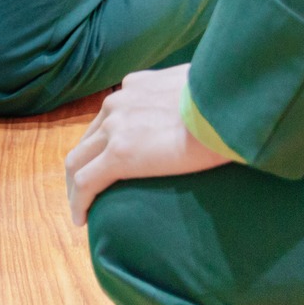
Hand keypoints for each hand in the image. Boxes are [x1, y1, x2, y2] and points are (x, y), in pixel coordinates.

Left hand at [65, 64, 228, 226]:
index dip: (105, 142)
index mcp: (136, 87)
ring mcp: (114, 128)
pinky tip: (82, 219)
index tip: (109, 160)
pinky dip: (79, 201)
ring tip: (82, 208)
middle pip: (88, 139)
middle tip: (88, 189)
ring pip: (79, 160)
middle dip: (85, 164)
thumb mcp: (202, 86)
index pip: (110, 117)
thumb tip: (209, 108)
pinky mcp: (120, 154)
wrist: (227, 105)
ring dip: (76, 185)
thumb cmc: (227, 98)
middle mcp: (117, 103)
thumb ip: (192, 96)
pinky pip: (87, 182)